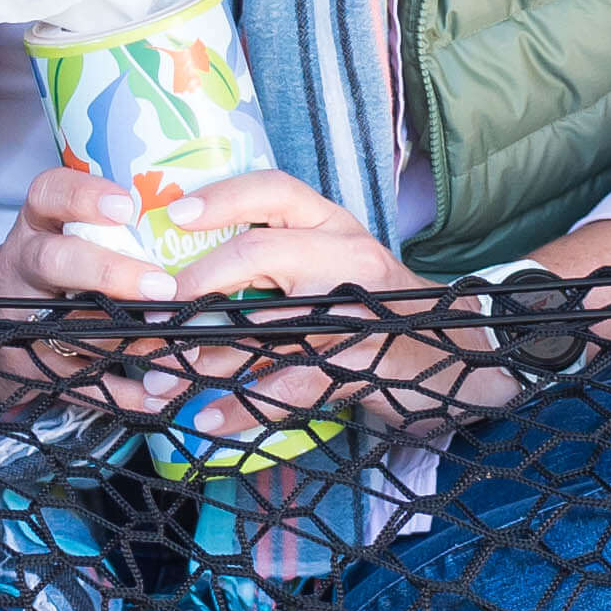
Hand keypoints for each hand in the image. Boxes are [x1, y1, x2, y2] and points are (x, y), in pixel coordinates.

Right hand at [0, 165, 196, 409]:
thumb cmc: (43, 271)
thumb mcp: (57, 235)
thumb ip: (109, 232)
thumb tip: (198, 231)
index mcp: (35, 226)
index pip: (47, 194)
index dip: (83, 197)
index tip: (126, 206)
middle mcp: (23, 267)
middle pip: (54, 262)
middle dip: (108, 273)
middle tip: (161, 286)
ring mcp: (18, 319)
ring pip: (69, 329)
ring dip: (128, 341)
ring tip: (177, 349)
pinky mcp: (26, 368)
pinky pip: (76, 382)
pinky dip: (121, 393)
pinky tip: (158, 394)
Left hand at [130, 170, 512, 437]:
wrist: (459, 351)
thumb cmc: (376, 307)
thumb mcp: (333, 265)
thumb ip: (275, 263)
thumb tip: (183, 283)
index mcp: (331, 224)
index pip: (275, 191)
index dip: (223, 198)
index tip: (175, 214)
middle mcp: (346, 253)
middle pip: (260, 252)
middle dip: (197, 283)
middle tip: (150, 313)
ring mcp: (356, 307)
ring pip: (268, 325)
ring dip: (206, 356)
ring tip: (159, 377)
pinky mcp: (361, 360)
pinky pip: (292, 383)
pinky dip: (246, 407)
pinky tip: (209, 419)